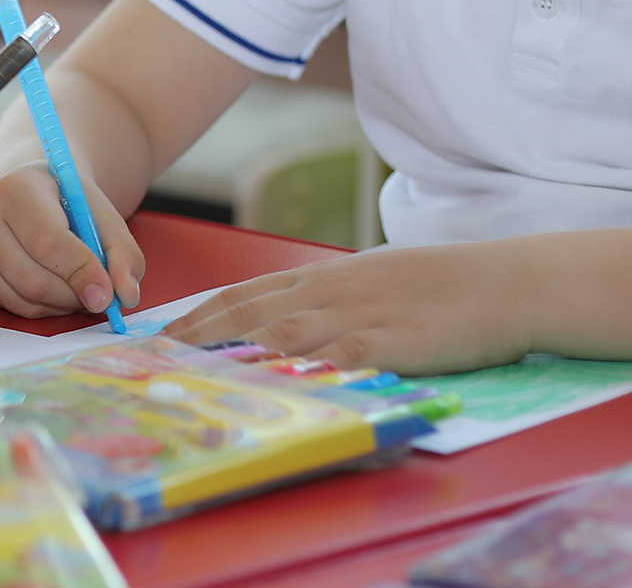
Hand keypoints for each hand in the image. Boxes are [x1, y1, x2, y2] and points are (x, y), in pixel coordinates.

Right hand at [0, 163, 142, 317]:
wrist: (27, 192)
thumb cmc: (64, 201)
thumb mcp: (101, 213)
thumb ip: (123, 252)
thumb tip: (126, 295)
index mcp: (16, 188)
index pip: (47, 242)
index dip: (81, 273)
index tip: (108, 295)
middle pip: (33, 280)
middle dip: (74, 296)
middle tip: (98, 294)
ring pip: (21, 301)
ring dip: (59, 306)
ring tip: (75, 286)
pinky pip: (7, 308)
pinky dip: (37, 307)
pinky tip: (48, 285)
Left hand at [165, 243, 530, 374]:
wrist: (502, 281)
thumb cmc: (432, 285)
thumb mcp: (363, 281)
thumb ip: (319, 300)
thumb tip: (274, 324)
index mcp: (318, 277)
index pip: (241, 294)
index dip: (196, 315)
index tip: (157, 335)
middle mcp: (328, 292)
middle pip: (248, 312)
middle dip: (196, 335)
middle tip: (155, 358)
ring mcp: (359, 314)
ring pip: (284, 331)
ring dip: (233, 350)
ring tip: (192, 371)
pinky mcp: (394, 341)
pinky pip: (343, 355)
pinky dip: (307, 367)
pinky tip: (278, 380)